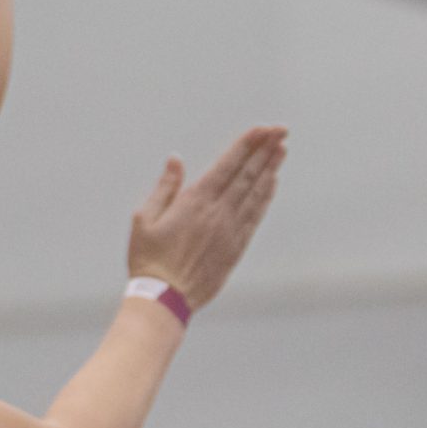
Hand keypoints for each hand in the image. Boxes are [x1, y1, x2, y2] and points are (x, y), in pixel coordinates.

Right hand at [127, 125, 286, 309]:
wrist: (165, 298)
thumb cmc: (149, 259)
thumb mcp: (144, 219)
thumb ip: (165, 187)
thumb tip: (176, 160)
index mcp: (194, 202)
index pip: (227, 165)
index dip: (246, 145)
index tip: (262, 129)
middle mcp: (218, 212)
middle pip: (247, 174)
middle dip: (265, 150)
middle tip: (281, 130)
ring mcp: (230, 230)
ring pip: (255, 192)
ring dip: (270, 169)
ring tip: (282, 149)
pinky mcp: (236, 247)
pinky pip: (256, 215)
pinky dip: (266, 196)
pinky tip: (273, 183)